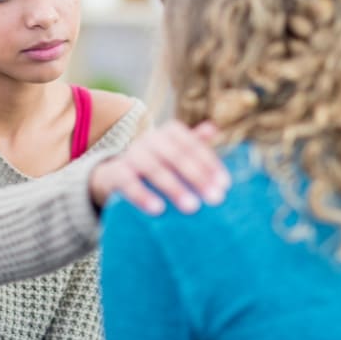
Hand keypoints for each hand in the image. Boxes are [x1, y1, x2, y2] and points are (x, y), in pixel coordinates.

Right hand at [89, 120, 229, 214]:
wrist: (115, 173)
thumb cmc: (156, 162)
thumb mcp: (175, 151)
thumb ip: (194, 143)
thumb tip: (214, 129)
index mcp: (169, 132)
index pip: (192, 145)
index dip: (210, 164)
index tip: (225, 185)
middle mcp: (150, 139)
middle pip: (176, 156)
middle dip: (198, 177)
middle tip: (216, 199)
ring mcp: (131, 155)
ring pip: (154, 168)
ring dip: (174, 188)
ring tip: (192, 207)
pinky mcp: (116, 173)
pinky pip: (129, 183)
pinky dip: (143, 196)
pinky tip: (158, 210)